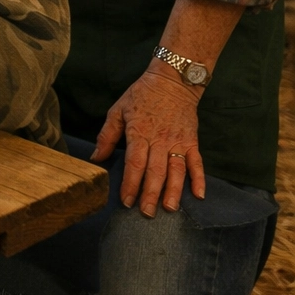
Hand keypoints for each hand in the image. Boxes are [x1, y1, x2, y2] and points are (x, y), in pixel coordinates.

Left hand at [92, 64, 204, 215]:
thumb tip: (95, 158)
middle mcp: (159, 140)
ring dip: (173, 191)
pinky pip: (196, 162)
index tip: (126, 200)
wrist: (172, 81)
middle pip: (155, 171)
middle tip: (146, 213)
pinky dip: (199, 178)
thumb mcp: (118, 111)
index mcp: (139, 133)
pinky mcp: (192, 141)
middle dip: (150, 194)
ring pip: (176, 170)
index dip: (130, 183)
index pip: (134, 163)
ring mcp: (178, 141)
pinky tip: (199, 195)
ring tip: (169, 209)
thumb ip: (107, 136)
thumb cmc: (141, 96)